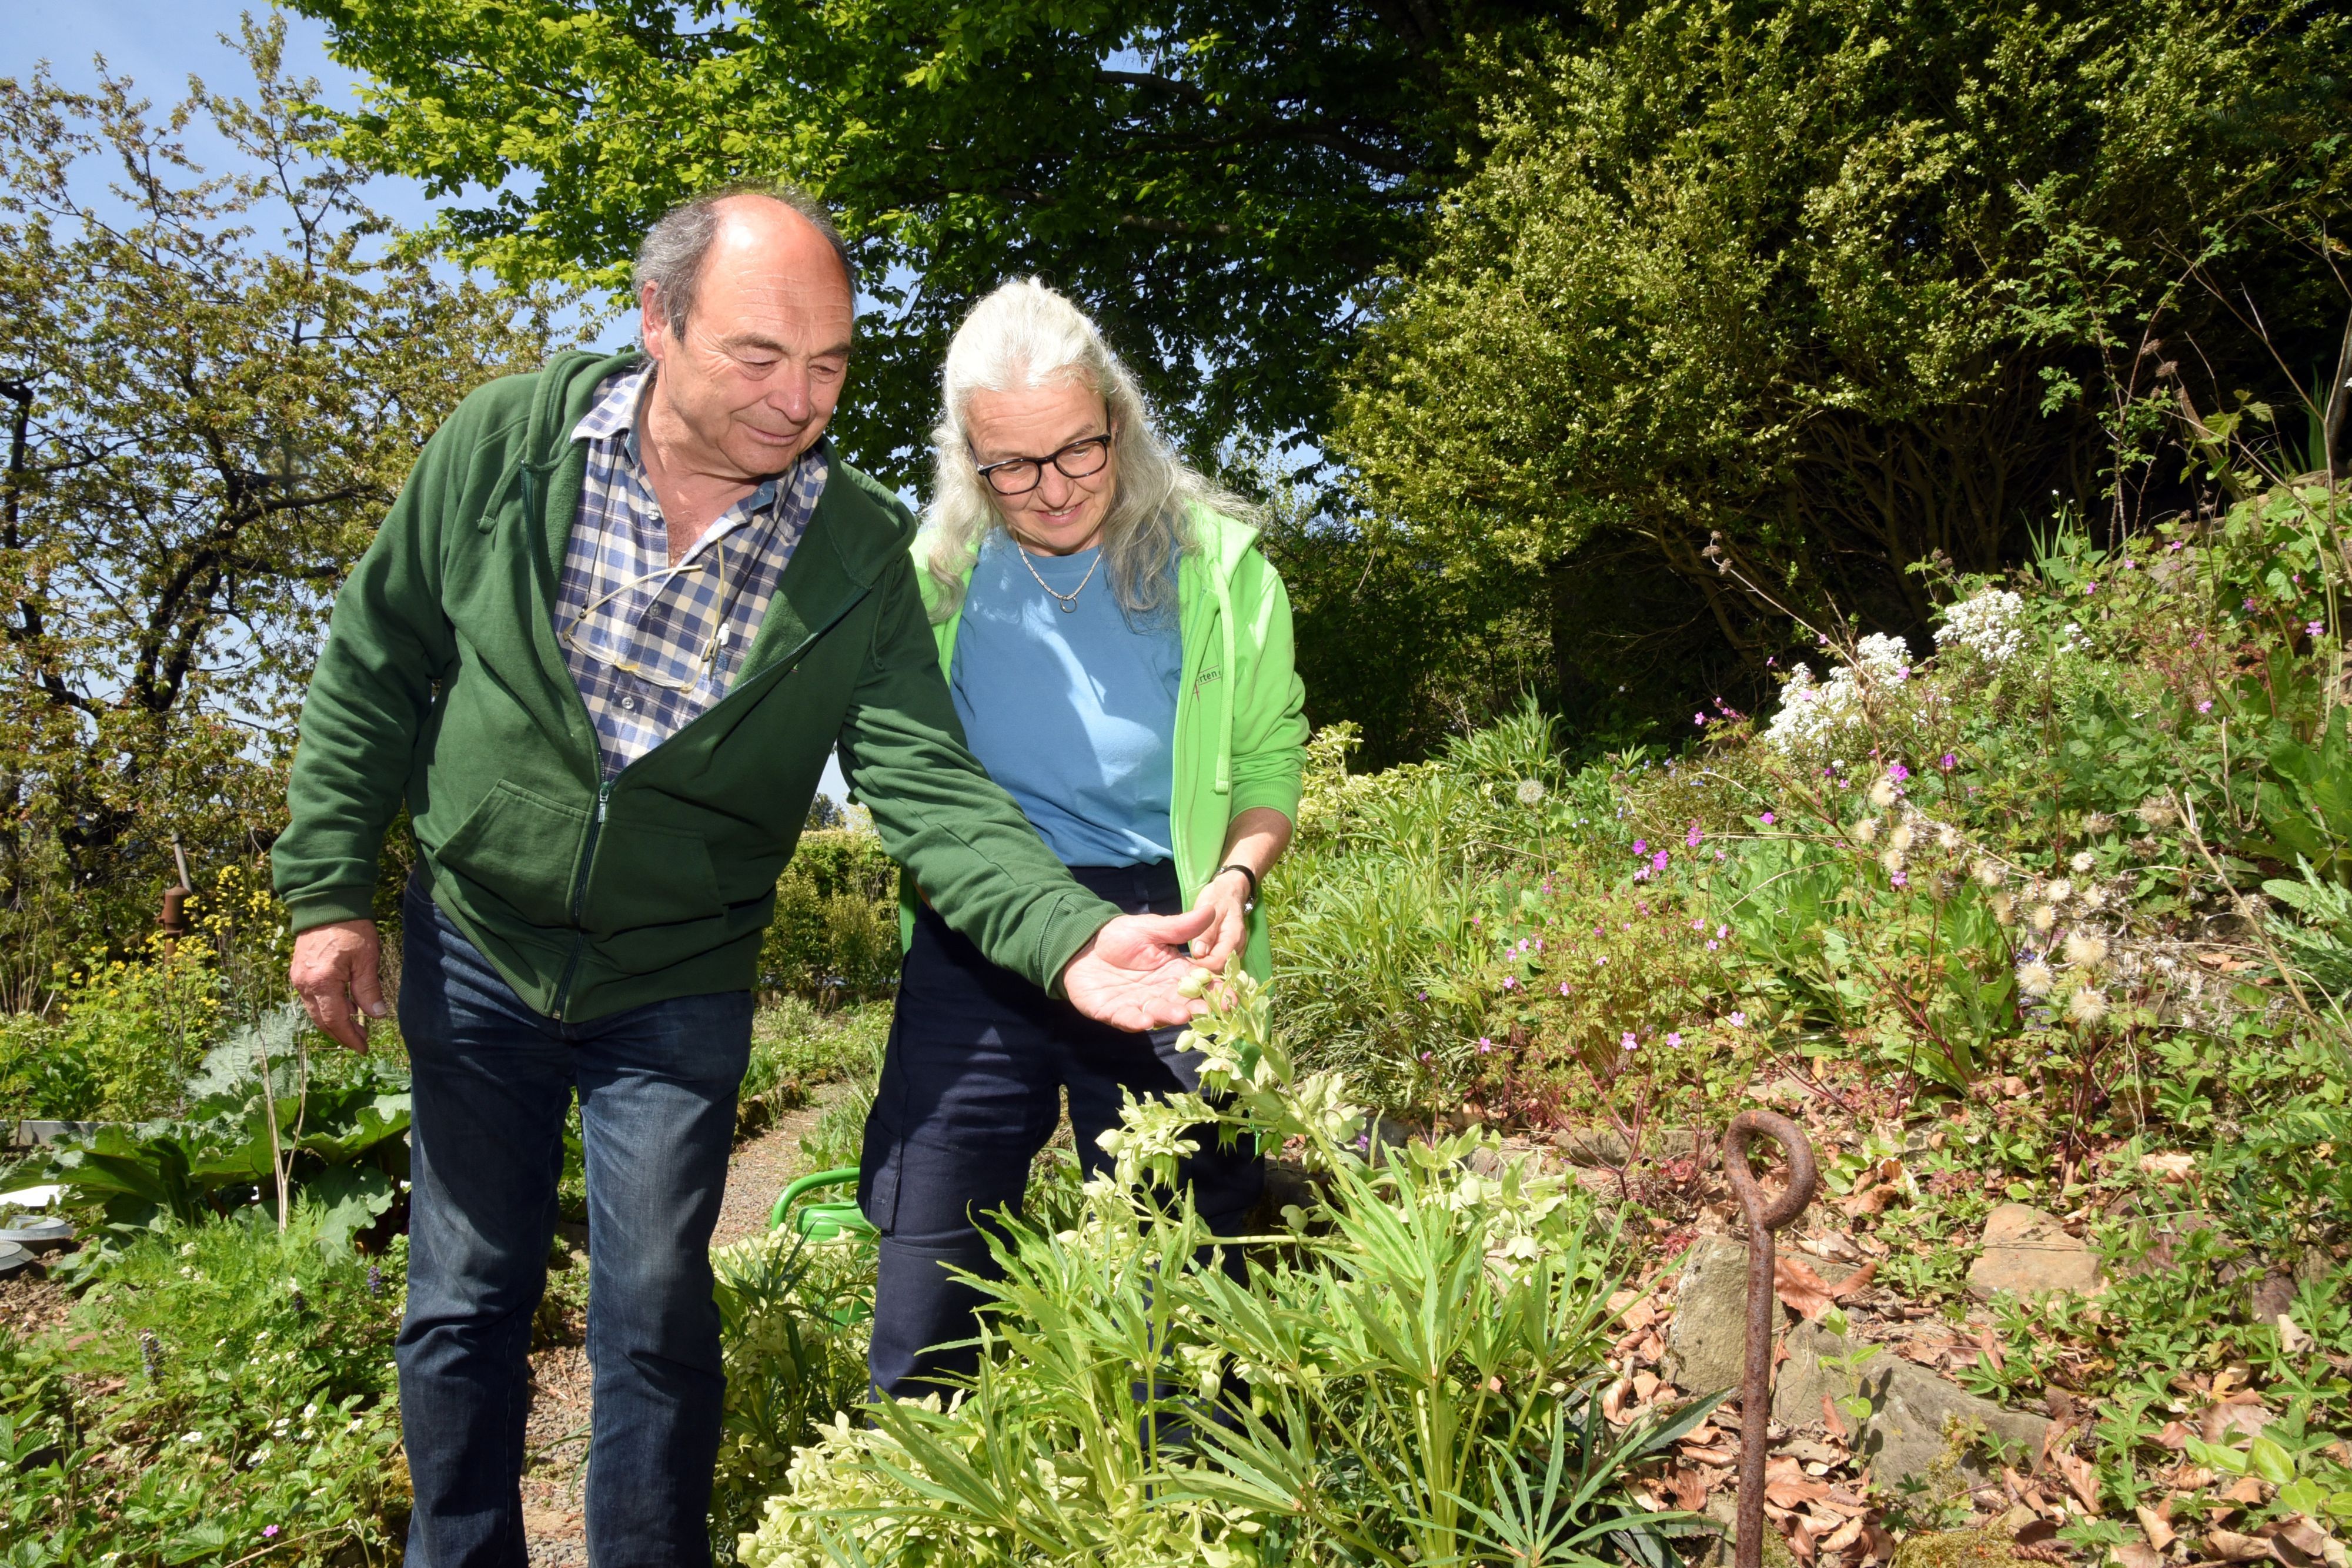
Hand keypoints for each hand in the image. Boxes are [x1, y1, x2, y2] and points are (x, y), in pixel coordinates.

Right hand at [290, 919, 387, 1051]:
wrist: (327, 904)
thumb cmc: (350, 929)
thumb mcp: (366, 959)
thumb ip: (368, 989)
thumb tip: (376, 1016)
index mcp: (321, 983)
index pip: (335, 1021)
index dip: (350, 1037)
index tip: (363, 1047)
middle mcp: (304, 984)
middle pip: (321, 1021)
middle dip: (341, 1034)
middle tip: (360, 1042)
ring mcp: (298, 978)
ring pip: (315, 1011)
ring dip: (334, 1022)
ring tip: (356, 1026)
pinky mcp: (298, 972)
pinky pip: (311, 998)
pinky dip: (327, 1007)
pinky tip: (345, 1006)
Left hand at [1061, 906, 1218, 1030]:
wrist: (1082, 944)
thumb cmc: (1119, 936)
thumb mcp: (1152, 928)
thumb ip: (1181, 926)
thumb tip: (1211, 909)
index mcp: (1174, 972)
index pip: (1201, 984)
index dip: (1217, 990)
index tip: (1232, 996)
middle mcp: (1161, 993)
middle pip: (1184, 1004)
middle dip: (1198, 1009)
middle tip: (1211, 1011)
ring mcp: (1138, 1005)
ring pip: (1159, 1014)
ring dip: (1169, 1016)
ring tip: (1181, 1014)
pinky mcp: (1114, 1013)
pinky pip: (1127, 1019)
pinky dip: (1136, 1021)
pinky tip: (1144, 1020)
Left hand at [1185, 868, 1254, 970]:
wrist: (1229, 891)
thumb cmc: (1218, 897)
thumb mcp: (1210, 908)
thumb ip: (1206, 931)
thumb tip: (1199, 953)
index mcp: (1233, 939)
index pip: (1218, 963)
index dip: (1200, 967)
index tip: (1182, 965)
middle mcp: (1237, 950)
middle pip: (1219, 970)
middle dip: (1201, 972)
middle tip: (1180, 968)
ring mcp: (1233, 952)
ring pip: (1217, 969)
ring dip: (1202, 970)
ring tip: (1183, 967)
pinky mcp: (1226, 953)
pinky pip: (1216, 964)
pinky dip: (1205, 965)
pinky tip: (1192, 963)